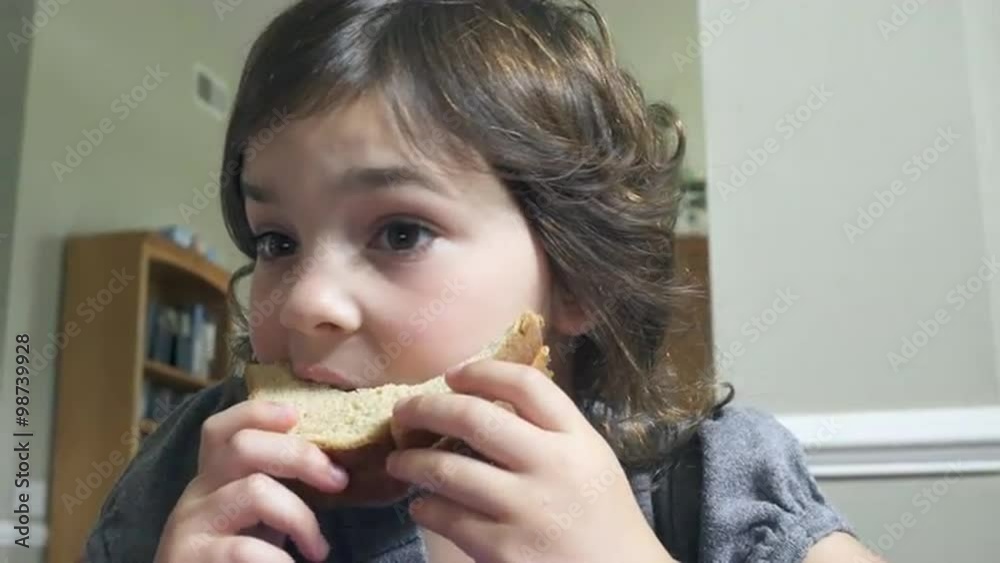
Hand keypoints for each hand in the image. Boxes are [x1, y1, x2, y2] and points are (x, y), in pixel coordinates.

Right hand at [154, 400, 348, 562]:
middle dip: (300, 455)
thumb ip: (277, 486)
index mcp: (212, 479)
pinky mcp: (190, 557)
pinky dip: (281, 560)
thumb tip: (334, 462)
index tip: (296, 415)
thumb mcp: (260, 517)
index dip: (257, 413)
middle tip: (339, 481)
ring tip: (318, 548)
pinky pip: (246, 549)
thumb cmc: (243, 560)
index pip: (221, 429)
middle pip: (243, 446)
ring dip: (301, 518)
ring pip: (254, 491)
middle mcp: (195, 495)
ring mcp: (189, 526)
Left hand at [387, 360, 674, 562]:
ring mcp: (525, 510)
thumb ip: (549, 430)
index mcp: (576, 439)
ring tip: (399, 461)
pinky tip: (422, 505)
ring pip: (447, 469)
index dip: (480, 371)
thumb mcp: (591, 461)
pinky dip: (424, 507)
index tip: (452, 375)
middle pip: (474, 417)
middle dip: (426, 408)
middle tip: (404, 412)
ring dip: (411, 461)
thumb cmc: (602, 518)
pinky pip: (445, 517)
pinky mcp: (502, 551)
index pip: (525, 384)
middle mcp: (551, 467)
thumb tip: (483, 399)